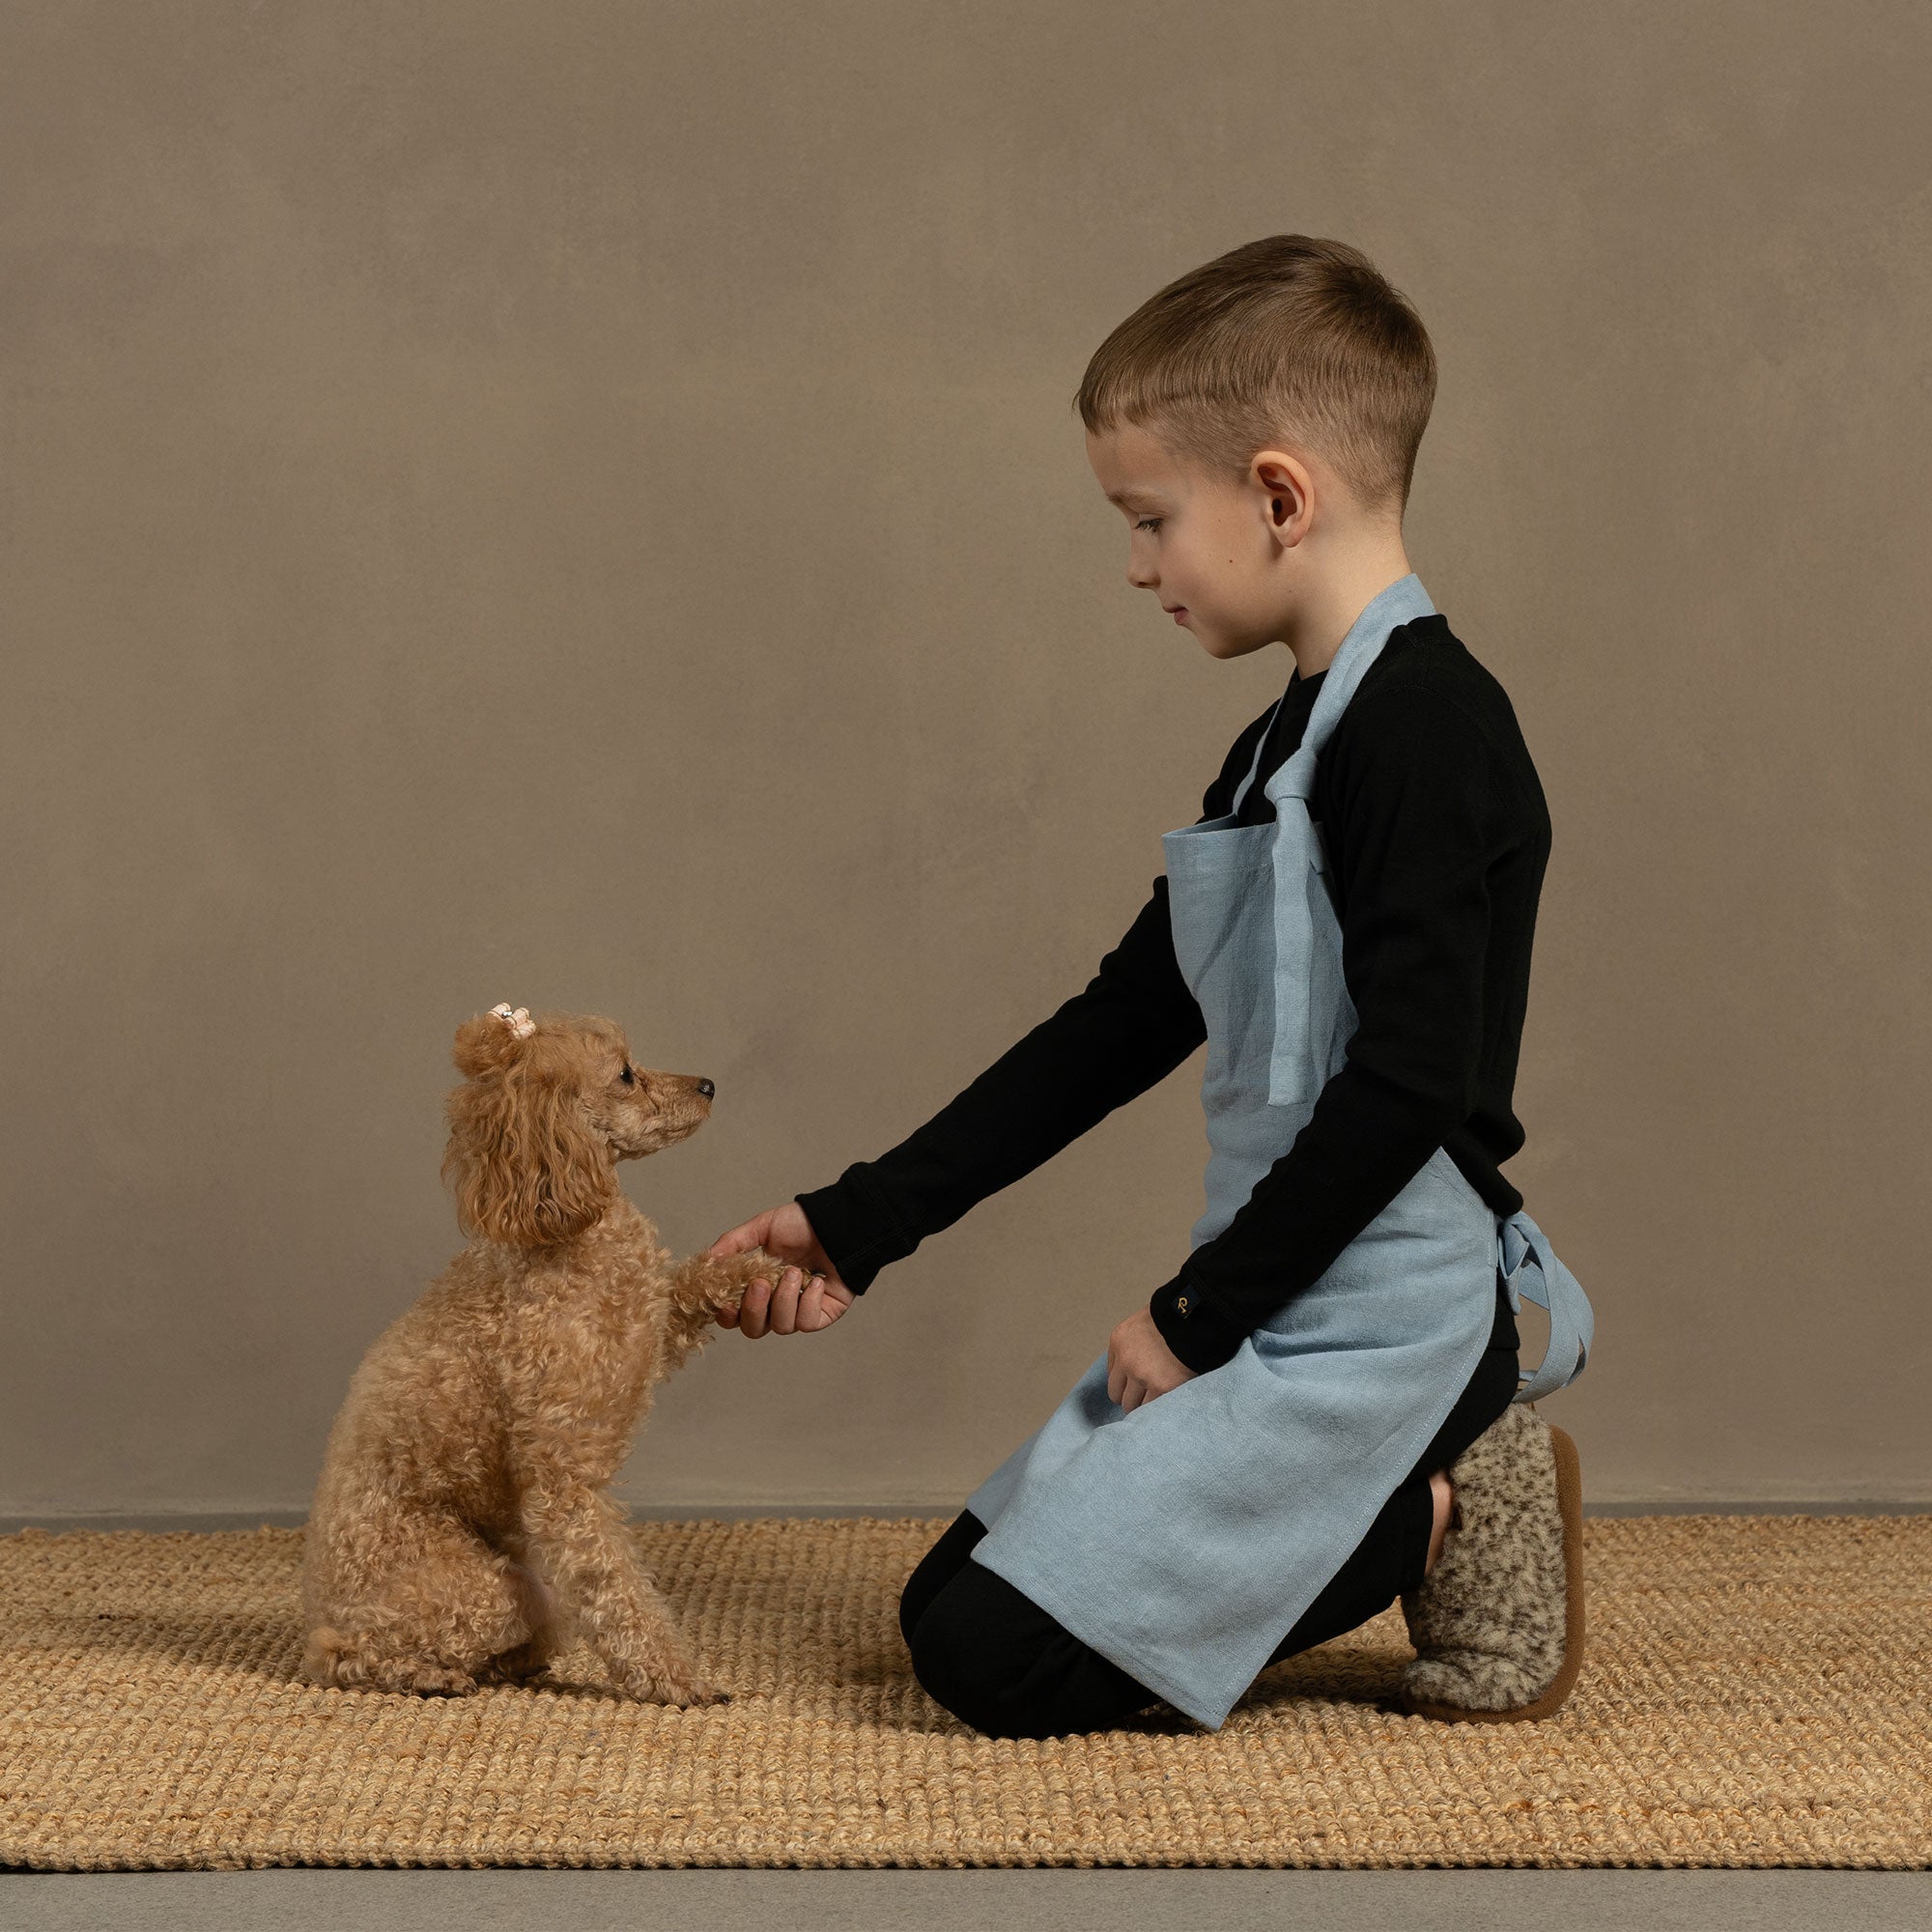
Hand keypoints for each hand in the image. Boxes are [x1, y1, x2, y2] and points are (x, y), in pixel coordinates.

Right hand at [707, 1201, 853, 1337]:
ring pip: (781, 1327)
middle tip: (762, 1284)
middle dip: (754, 1309)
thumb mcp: (763, 1227)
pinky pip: (808, 1323)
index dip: (727, 1315)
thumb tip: (707, 1261)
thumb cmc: (802, 1225)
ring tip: (796, 1272)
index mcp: (757, 1287)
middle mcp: (776, 1304)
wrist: (838, 1223)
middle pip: (754, 1329)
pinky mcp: (823, 1315)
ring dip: (785, 1299)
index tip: (725, 1303)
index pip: (734, 1315)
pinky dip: (810, 1302)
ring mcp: (799, 1311)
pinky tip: (817, 1281)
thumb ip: (733, 1244)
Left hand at [1106, 1306, 1197, 1413]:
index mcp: (1119, 1343)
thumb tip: (1126, 1375)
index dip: (1124, 1386)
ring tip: (1160, 1397)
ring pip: (1134, 1407)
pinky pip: (1154, 1408)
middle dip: (1132, 1398)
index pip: (1112, 1378)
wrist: (1195, 1320)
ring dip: (1146, 1406)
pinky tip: (1168, 1399)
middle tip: (1147, 1395)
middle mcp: (1127, 1361)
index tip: (1135, 1388)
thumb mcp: (1140, 1326)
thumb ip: (1130, 1348)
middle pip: (1118, 1397)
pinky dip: (1160, 1407)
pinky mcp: (1163, 1387)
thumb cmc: (1171, 1321)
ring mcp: (1143, 1376)